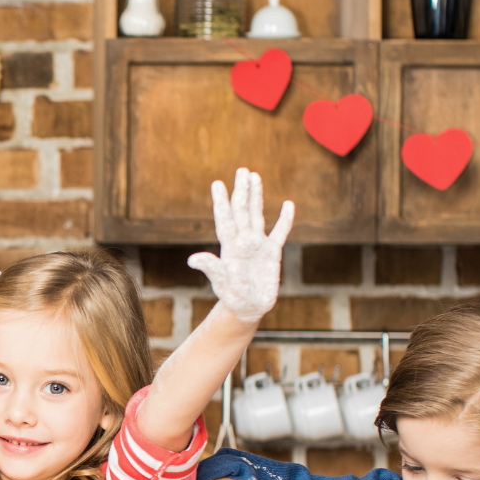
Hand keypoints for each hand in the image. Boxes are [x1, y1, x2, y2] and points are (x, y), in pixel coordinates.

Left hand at [187, 168, 293, 323]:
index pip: (225, 219)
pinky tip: (287, 205)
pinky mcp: (272, 253)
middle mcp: (243, 241)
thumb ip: (212, 268)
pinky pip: (280, 232)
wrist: (248, 309)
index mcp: (230, 246)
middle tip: (242, 170)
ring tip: (255, 177)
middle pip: (242, 211)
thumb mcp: (222, 283)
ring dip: (257, 196)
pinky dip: (284, 219)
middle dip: (242, 191)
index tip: (217, 183)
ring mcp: (257, 246)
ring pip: (257, 215)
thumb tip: (192, 259)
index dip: (222, 201)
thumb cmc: (233, 298)